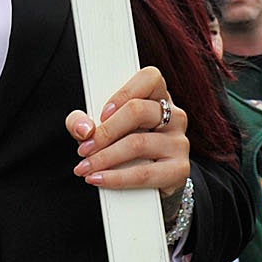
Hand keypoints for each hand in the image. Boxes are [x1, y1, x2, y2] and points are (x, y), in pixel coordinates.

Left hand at [66, 66, 190, 200]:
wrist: (151, 183)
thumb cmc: (123, 144)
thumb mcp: (99, 127)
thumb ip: (81, 121)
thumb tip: (84, 129)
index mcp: (158, 96)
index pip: (149, 78)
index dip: (123, 94)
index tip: (102, 114)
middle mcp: (174, 116)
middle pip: (139, 111)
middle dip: (105, 132)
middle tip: (84, 148)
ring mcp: (179, 142)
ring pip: (138, 143)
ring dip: (105, 158)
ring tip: (85, 167)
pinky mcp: (179, 170)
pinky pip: (144, 173)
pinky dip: (117, 178)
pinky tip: (99, 179)